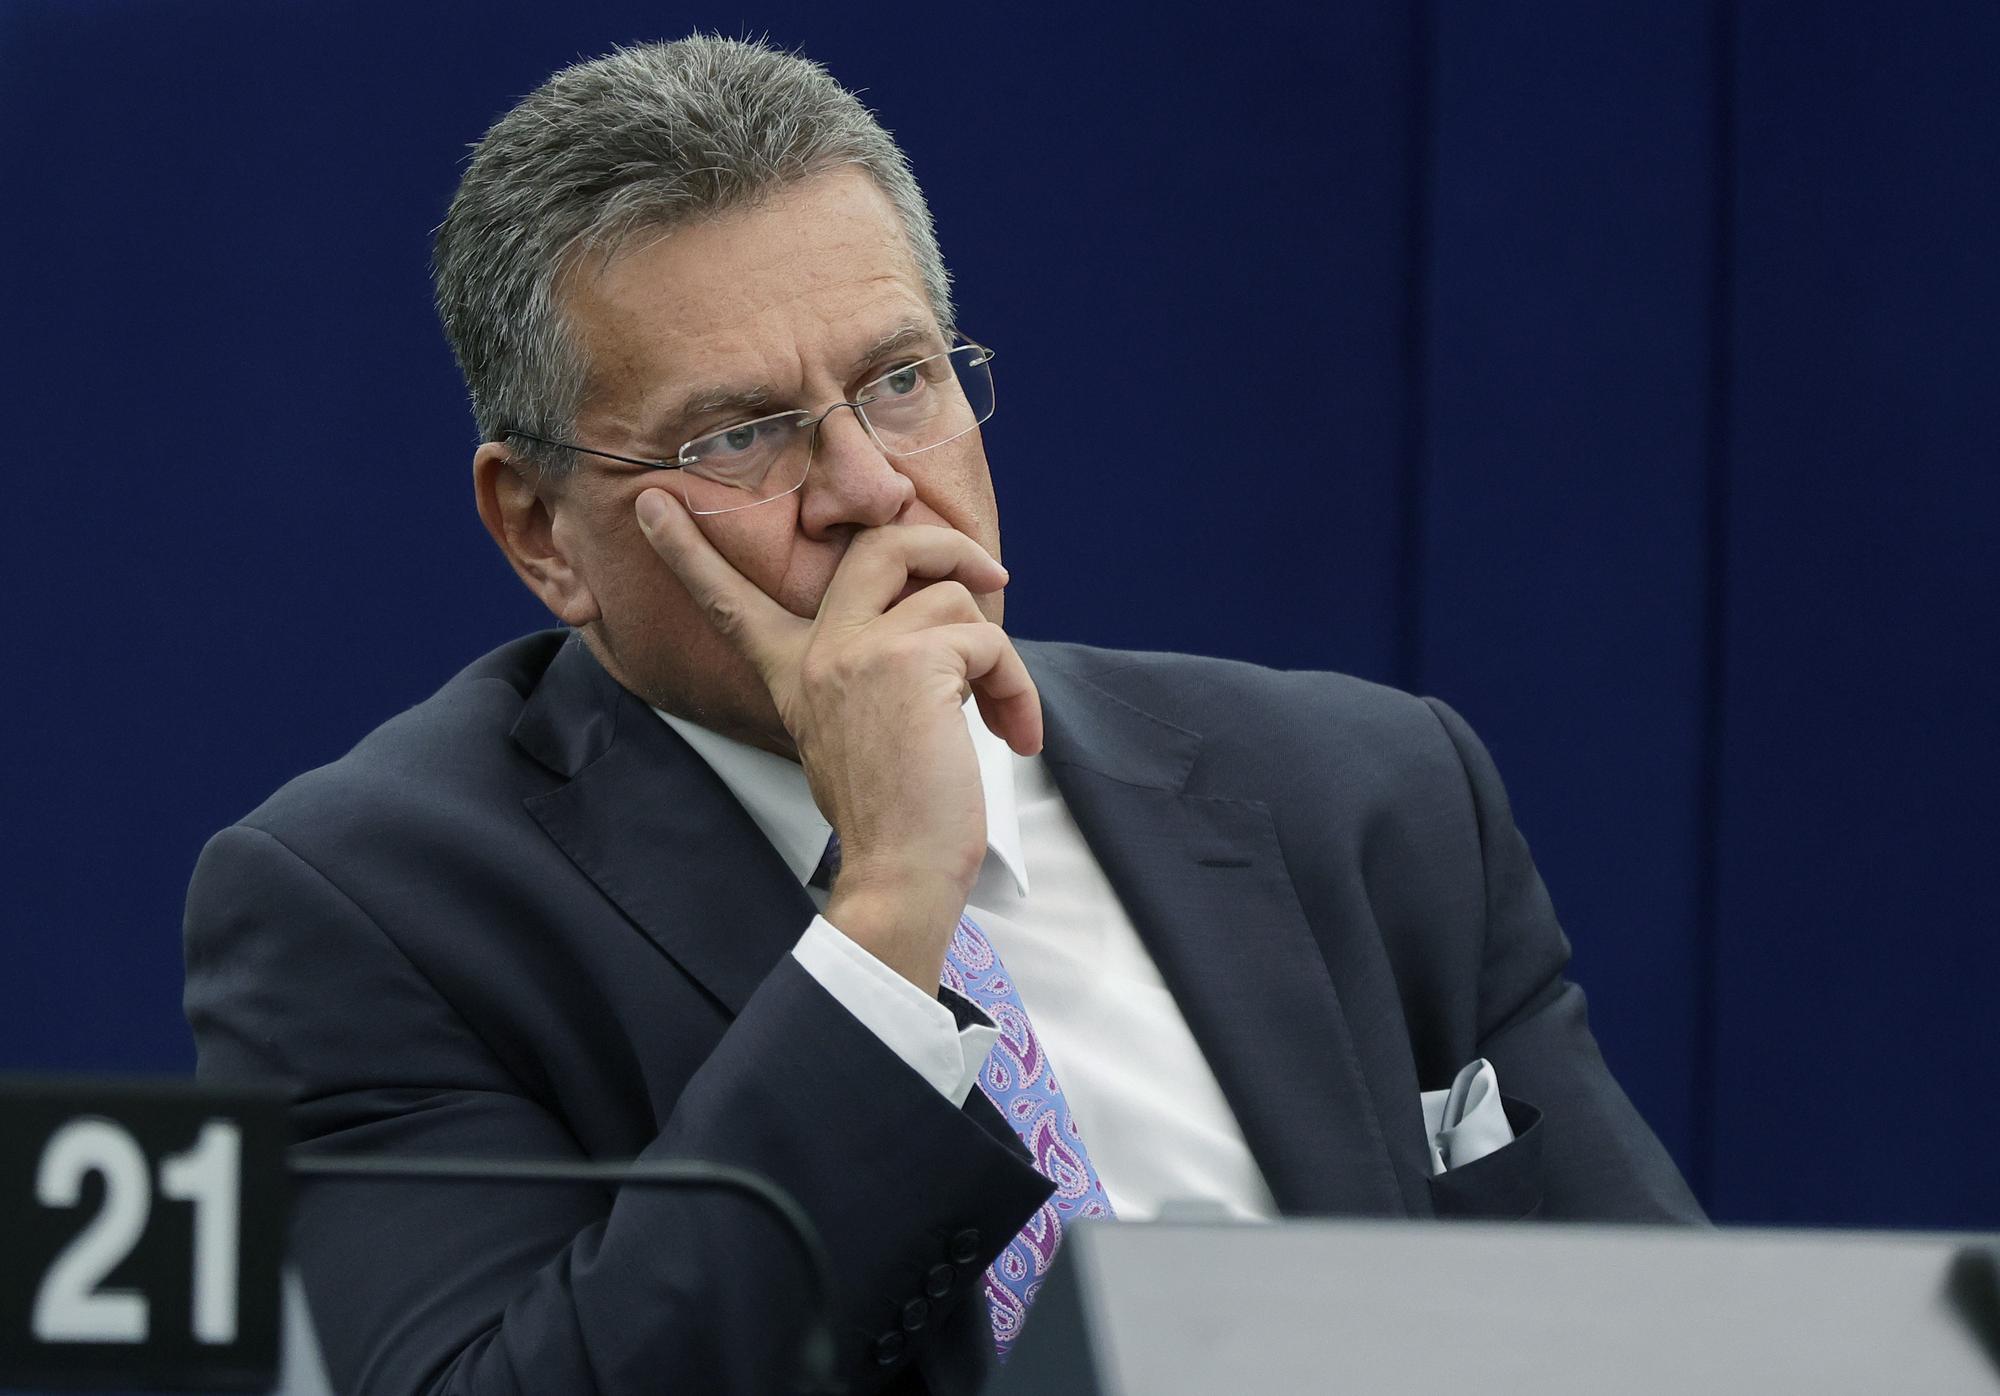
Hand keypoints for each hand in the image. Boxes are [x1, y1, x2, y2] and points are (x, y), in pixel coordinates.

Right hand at [635, 488, 1041, 990]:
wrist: (901, 871)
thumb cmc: (891, 813)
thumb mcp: (853, 729)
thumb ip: (868, 670)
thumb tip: (934, 629)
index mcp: (793, 670)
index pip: (731, 599)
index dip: (688, 550)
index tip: (651, 503)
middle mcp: (818, 652)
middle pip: (878, 544)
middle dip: (944, 543)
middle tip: (990, 577)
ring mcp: (860, 651)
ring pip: (952, 600)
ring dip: (998, 658)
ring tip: (1000, 716)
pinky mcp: (911, 663)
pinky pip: (986, 641)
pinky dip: (1014, 686)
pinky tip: (1013, 733)